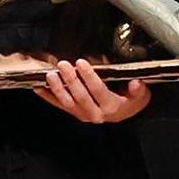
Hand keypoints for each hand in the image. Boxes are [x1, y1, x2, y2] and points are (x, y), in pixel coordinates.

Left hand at [36, 59, 150, 123]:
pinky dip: (48, 97)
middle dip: (71, 80)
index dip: (89, 77)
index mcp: (110, 107)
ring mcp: (82, 114)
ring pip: (67, 102)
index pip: (98, 90)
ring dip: (57, 88)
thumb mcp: (140, 95)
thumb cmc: (130, 100)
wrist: (124, 113)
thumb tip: (136, 83)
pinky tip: (39, 87)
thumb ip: (138, 89)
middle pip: (80, 96)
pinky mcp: (74, 112)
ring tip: (51, 75)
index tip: (82, 63)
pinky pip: (59, 105)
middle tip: (64, 65)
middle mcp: (95, 113)